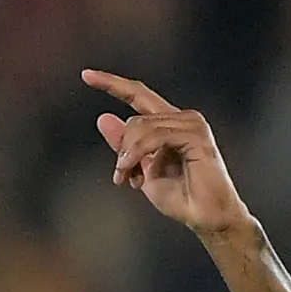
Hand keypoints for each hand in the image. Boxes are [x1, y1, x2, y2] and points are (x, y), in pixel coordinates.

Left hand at [84, 70, 253, 236]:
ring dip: (127, 157)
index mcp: (169, 123)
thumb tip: (102, 117)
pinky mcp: (195, 135)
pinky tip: (136, 174)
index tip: (85, 74)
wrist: (205, 216)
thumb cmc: (179, 197)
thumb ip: (124, 146)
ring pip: (140, 127)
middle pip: (134, 119)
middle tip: (120, 177)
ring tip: (128, 180)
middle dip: (122, 148)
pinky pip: (154, 137)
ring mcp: (191, 123)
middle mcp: (182, 117)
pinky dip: (138, 155)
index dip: (112, 83)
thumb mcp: (140, 170)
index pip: (138, 94)